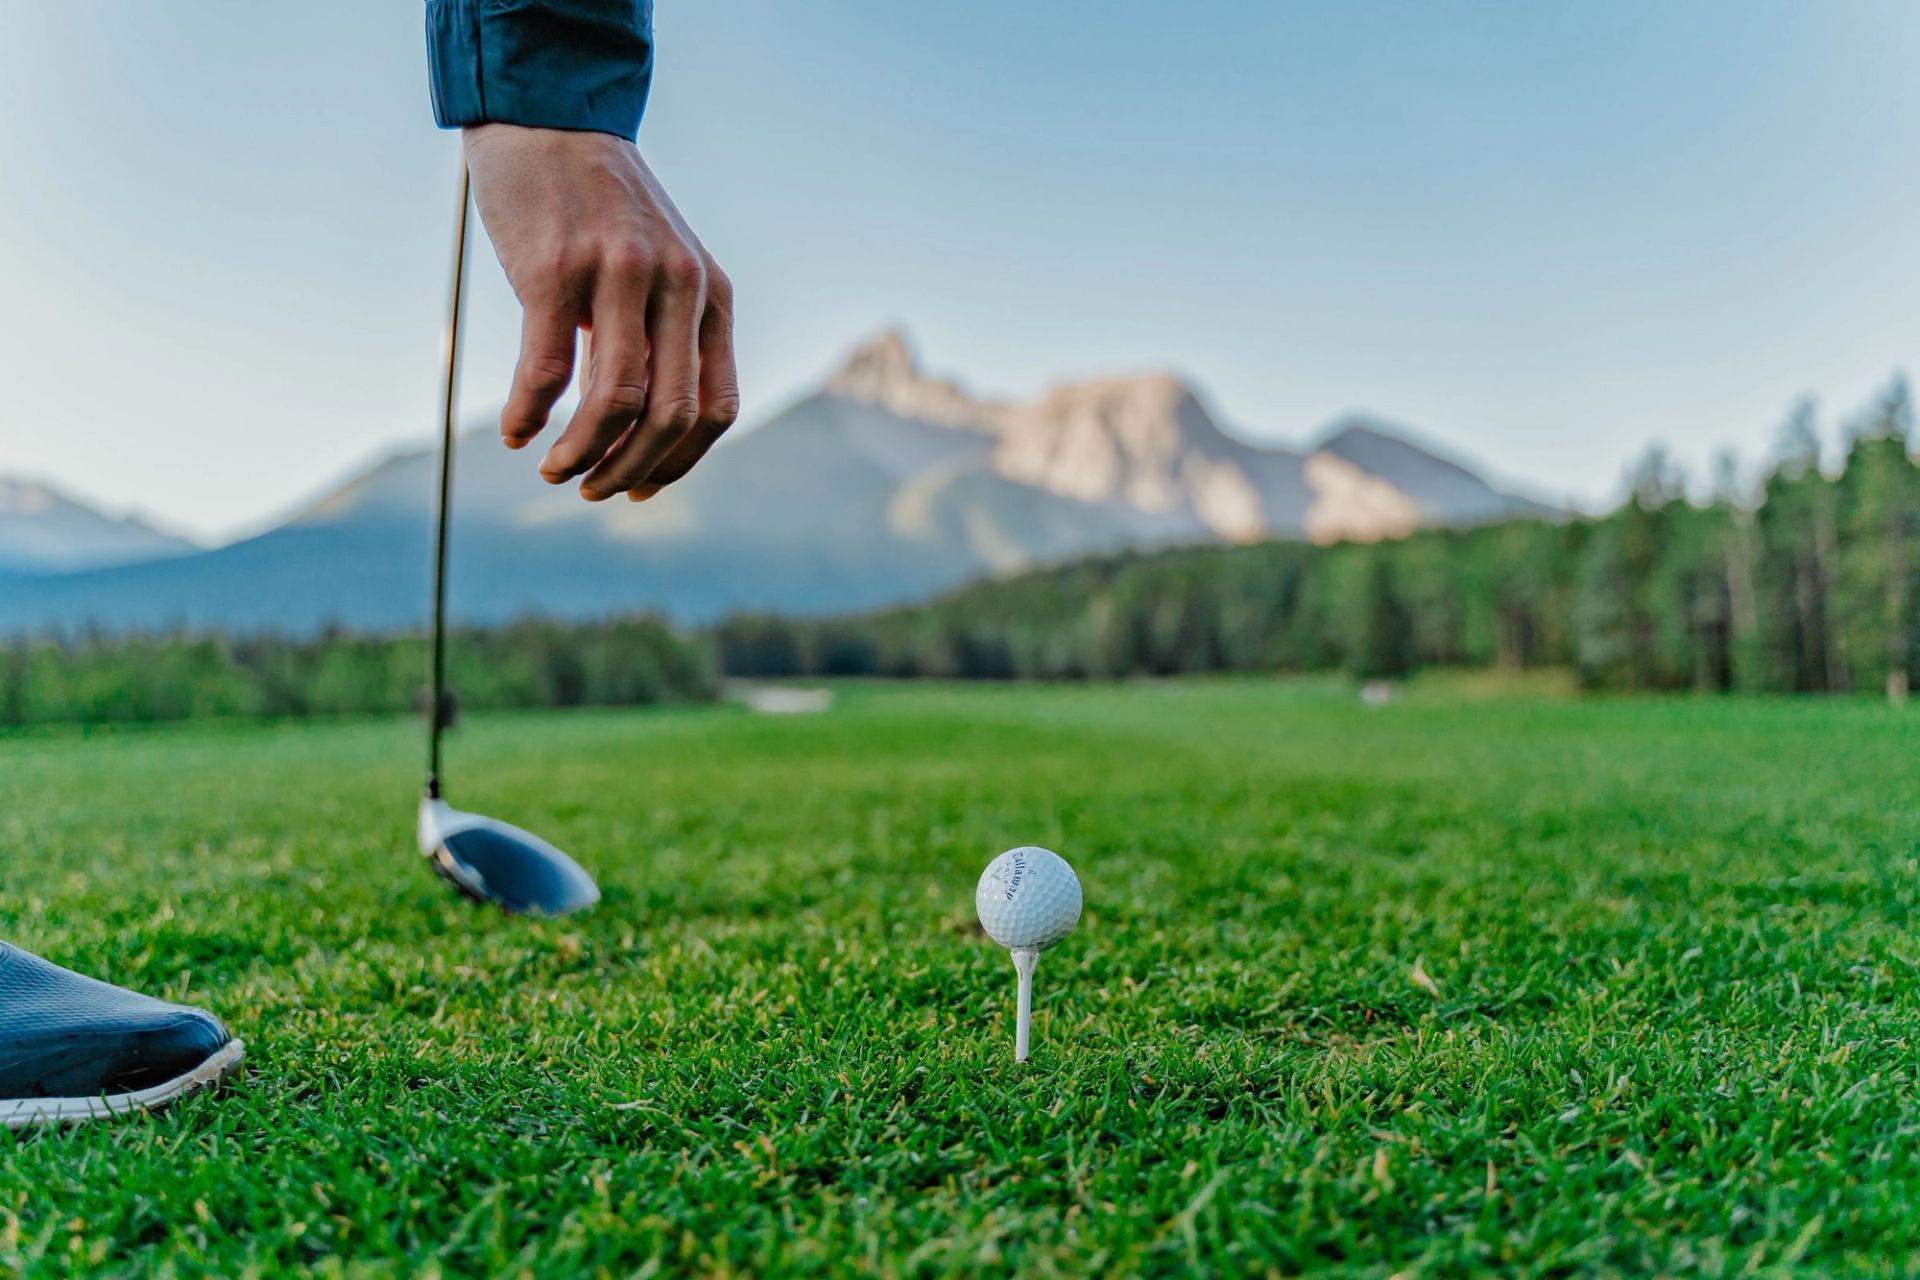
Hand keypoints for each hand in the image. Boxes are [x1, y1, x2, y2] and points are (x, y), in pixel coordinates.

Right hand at [464, 124, 738, 500]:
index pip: (716, 408)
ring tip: (553, 470)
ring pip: (617, 402)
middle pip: (671, 416)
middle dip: (631, 470)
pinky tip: (516, 430)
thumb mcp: (662, 267)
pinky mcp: (555, 269)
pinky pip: (548, 371)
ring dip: (582, 454)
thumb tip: (645, 430)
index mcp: (710, 294)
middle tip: (589, 488)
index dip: (679, 464)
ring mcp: (619, 275)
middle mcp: (676, 285)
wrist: (548, 120)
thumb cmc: (600, 208)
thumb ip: (667, 333)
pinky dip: (531, 414)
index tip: (636, 487)